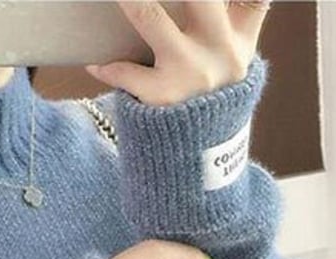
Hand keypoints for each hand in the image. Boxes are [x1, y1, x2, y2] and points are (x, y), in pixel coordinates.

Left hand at [85, 0, 270, 106]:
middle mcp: (222, 54)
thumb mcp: (233, 73)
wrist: (200, 166)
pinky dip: (107, 68)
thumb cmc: (208, 109)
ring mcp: (191, 73)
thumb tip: (213, 5)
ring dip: (130, 2)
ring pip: (151, 19)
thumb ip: (231, 32)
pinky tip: (95, 64)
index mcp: (240, 43)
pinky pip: (125, 72)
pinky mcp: (162, 96)